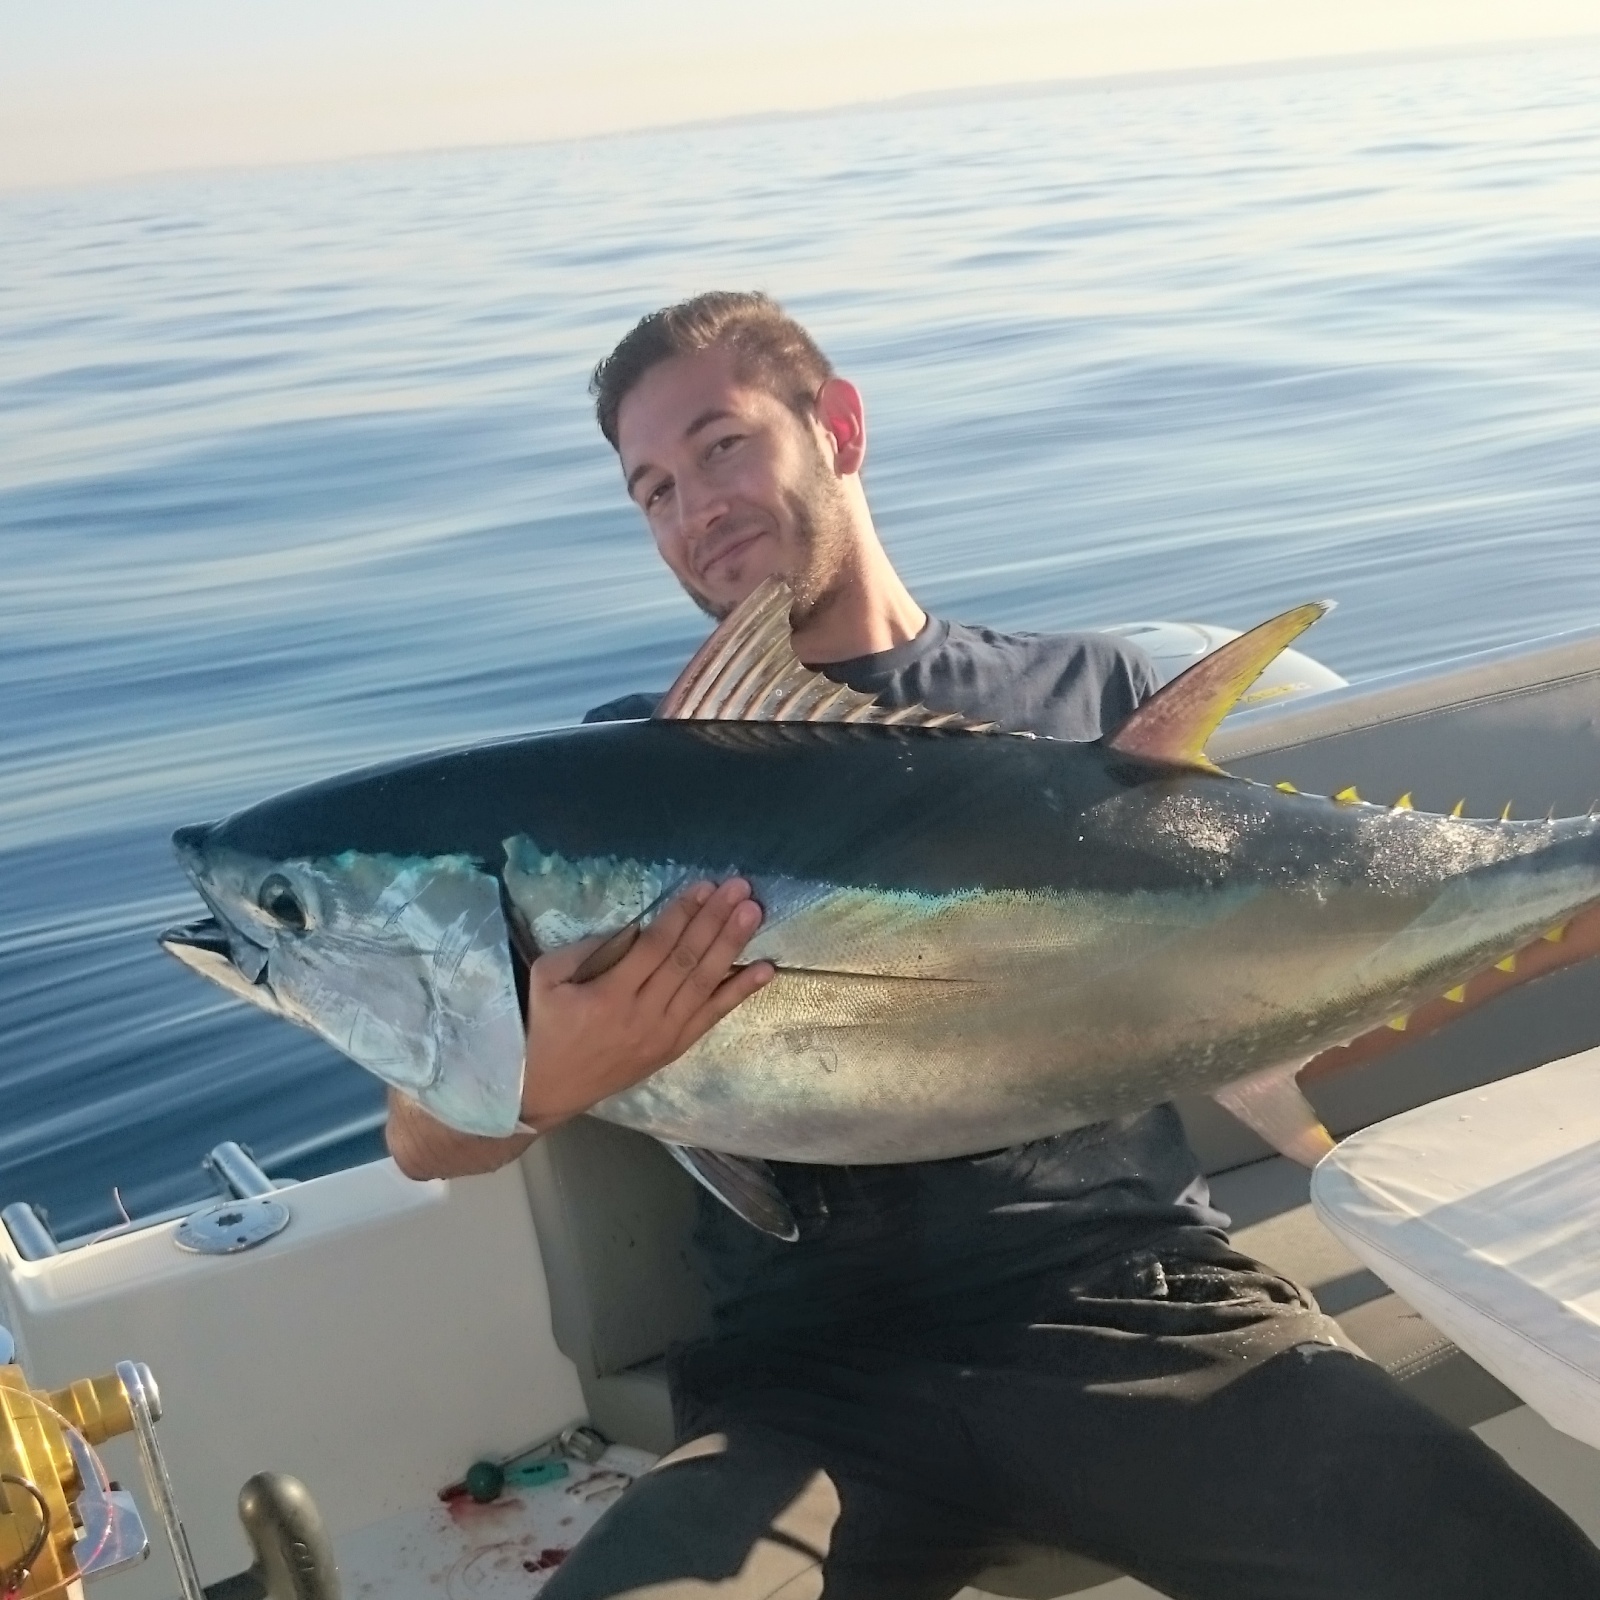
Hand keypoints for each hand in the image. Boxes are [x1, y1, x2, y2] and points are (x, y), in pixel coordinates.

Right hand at [519, 877, 772, 1127]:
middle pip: (687, 960)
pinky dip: (740, 993)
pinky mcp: (674, 1048)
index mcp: (608, 995)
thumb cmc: (544, 1025)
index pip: (656, 947)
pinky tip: (765, 969)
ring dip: (732, 946)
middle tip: (740, 888)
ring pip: (705, 984)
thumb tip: (636, 928)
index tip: (704, 886)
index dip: (682, 914)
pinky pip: (712, 1016)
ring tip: (753, 913)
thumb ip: (588, 950)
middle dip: (715, 921)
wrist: (545, 1090)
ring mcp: (664, 1035)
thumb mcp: (547, 979)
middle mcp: (643, 1015)